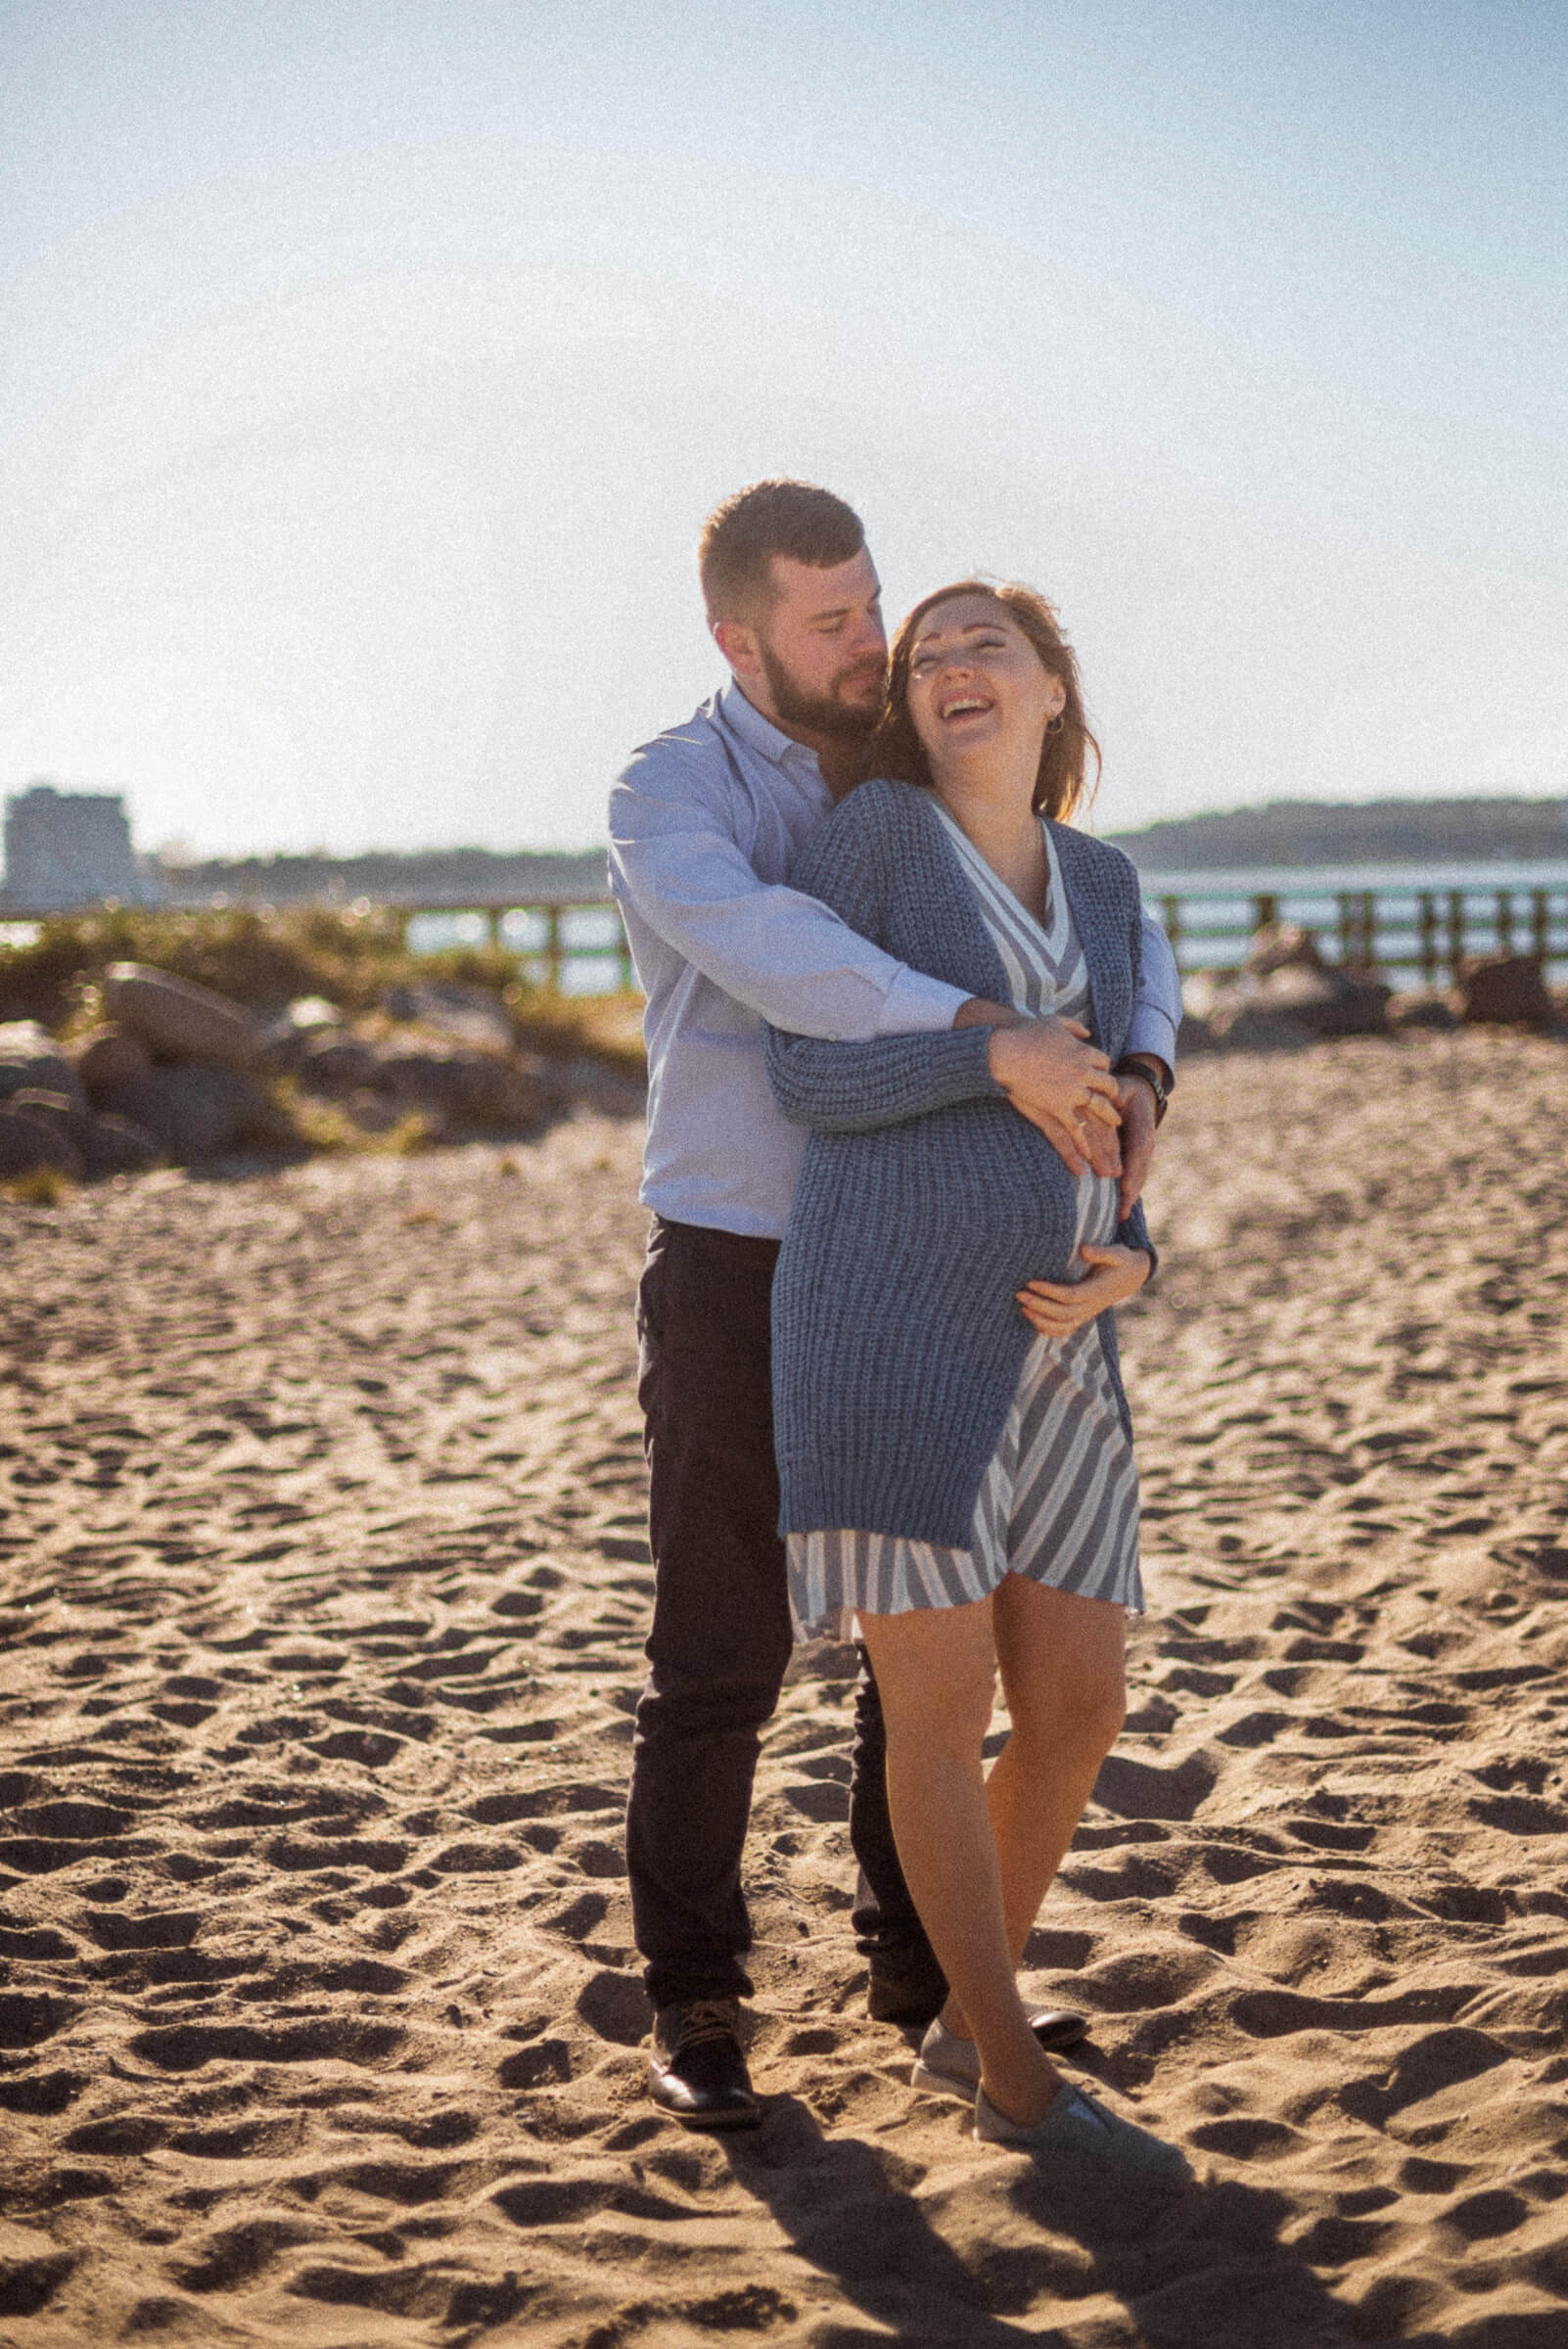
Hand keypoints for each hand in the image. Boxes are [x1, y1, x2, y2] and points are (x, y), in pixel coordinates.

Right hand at [985, 1018, 1121, 1179]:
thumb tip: (1087, 1032)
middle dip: (1113, 1093)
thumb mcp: (1054, 1021)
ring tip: (1115, 1123)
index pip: (1104, 1062)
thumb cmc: (1024, 1034)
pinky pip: (1076, 1127)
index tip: (1101, 1075)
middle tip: (1115, 1100)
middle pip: (1108, 1084)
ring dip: (1109, 1116)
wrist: (1004, 1052)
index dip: (1103, 1069)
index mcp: (1083, 1052)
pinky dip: (1083, 1142)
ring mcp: (1072, 1091)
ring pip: (1099, 1106)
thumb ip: (1074, 1026)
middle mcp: (1083, 1072)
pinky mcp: (1058, 1107)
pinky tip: (1088, 1154)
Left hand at [1017, 1242, 1150, 1339]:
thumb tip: (1084, 1249)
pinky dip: (1048, 1329)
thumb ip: (1102, 1251)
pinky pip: (1065, 1330)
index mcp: (1098, 1290)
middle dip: (1039, 1305)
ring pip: (1063, 1326)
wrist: (1132, 1276)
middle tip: (1019, 1294)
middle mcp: (1092, 1306)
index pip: (1070, 1295)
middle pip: (1063, 1313)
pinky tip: (1032, 1318)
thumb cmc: (1121, 1261)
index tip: (1030, 1282)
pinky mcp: (1083, 1316)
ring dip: (1040, 1320)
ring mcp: (1087, 1313)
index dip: (1049, 1291)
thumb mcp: (1117, 1252)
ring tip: (1021, 1307)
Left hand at [1115, 1074, 1158, 1218]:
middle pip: (1140, 1171)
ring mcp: (1145, 1153)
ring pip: (1139, 1177)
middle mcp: (1146, 1144)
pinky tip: (1121, 1208)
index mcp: (1142, 1127)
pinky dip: (1130, 1192)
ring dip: (1131, 1197)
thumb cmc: (1127, 1090)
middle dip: (1131, 1192)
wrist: (1143, 1093)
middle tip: (1121, 1212)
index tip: (1123, 1185)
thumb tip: (1112, 1097)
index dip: (1131, 1169)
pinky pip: (1136, 1177)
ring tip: (1121, 1216)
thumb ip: (1116, 1093)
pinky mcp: (1139, 1158)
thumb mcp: (1121, 1087)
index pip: (1137, 1151)